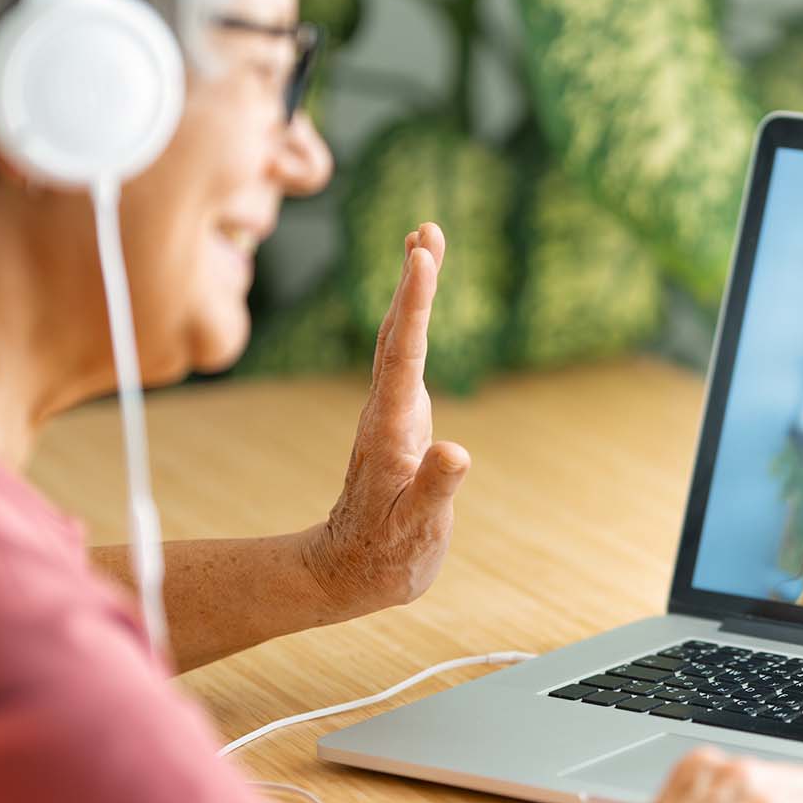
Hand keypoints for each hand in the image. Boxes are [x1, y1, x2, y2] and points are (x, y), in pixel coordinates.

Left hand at [300, 222, 469, 618]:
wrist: (345, 573)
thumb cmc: (384, 557)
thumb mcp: (413, 533)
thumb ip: (432, 491)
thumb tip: (456, 451)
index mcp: (391, 432)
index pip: (405, 355)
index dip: (416, 304)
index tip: (423, 256)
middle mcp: (386, 413)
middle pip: (397, 333)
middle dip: (412, 280)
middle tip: (426, 229)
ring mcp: (390, 414)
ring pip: (397, 340)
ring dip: (410, 291)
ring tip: (425, 244)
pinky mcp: (398, 421)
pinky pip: (404, 357)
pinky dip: (412, 320)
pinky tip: (417, 303)